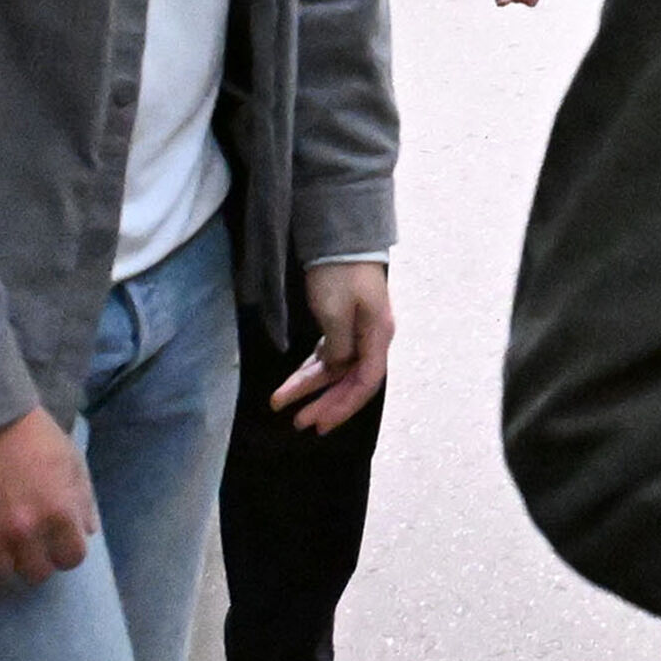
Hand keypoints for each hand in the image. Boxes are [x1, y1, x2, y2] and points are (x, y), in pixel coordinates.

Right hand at [0, 410, 96, 585]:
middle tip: (31, 546)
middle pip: (36, 573)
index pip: (71, 559)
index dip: (67, 553)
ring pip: (2, 573)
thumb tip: (88, 532)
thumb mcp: (72, 461)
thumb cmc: (35, 437)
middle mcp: (26, 531)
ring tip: (3, 545)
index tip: (59, 545)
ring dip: (6, 561)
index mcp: (59, 514)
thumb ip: (83, 500)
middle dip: (37, 561)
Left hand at [272, 261, 394, 433]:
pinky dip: (311, 368)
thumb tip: (336, 368)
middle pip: (351, 380)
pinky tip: (295, 380)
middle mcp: (372, 337)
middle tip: (298, 423)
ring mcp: (359, 331)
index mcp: (378, 335)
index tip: (319, 423)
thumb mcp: (335, 312)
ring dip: (311, 386)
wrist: (339, 237)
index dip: (343, 407)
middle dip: (324, 403)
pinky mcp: (344, 323)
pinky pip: (329, 354)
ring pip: (337, 369)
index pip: (366, 382)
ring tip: (281, 402)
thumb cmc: (340, 273)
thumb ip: (338, 347)